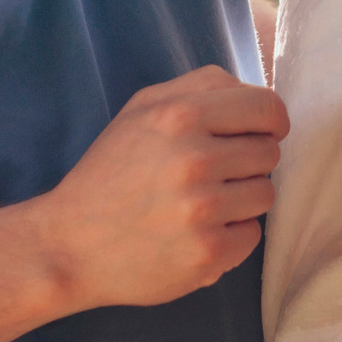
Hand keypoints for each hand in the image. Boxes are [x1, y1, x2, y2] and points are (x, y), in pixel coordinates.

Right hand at [36, 65, 286, 310]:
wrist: (69, 245)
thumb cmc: (110, 172)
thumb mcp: (143, 109)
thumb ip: (201, 88)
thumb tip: (254, 93)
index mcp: (180, 116)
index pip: (267, 107)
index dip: (272, 121)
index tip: (263, 133)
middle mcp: (194, 160)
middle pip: (269, 153)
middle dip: (248, 162)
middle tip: (213, 174)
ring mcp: (202, 210)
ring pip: (265, 195)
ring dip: (241, 200)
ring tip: (202, 204)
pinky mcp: (208, 254)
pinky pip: (252, 235)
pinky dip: (232, 235)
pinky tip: (198, 232)